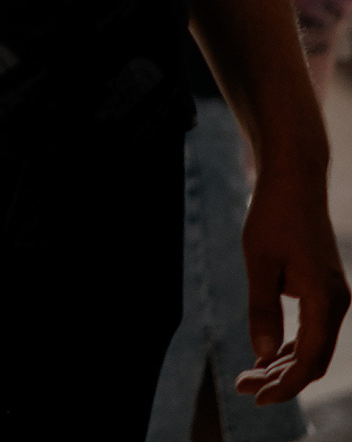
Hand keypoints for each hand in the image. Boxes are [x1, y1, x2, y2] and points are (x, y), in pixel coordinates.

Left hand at [236, 148, 349, 403]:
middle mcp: (336, 304)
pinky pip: (311, 330)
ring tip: (248, 377)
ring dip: (283, 365)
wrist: (295, 182)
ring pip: (313, 347)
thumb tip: (262, 352)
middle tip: (243, 389)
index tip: (256, 398)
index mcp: (325, 301)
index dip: (285, 385)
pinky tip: (264, 356)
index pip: (309, 360)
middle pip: (313, 359)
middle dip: (281, 380)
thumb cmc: (274, 217)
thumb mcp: (259, 262)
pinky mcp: (323, 291)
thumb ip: (262, 308)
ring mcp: (332, 298)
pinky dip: (289, 346)